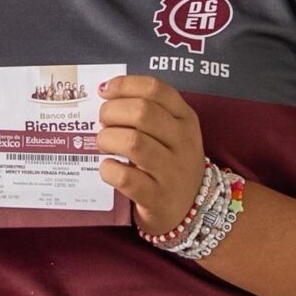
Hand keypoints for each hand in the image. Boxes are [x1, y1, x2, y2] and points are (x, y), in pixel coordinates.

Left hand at [94, 75, 207, 235]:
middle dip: (111, 112)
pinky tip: (107, 168)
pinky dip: (109, 170)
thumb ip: (147, 111)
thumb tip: (105, 92)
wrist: (192, 210)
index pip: (155, 89)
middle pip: (141, 112)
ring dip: (107, 140)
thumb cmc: (171, 162)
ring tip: (104, 144)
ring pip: (133, 143)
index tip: (104, 91)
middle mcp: (183, 142)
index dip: (124, 85)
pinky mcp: (157, 198)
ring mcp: (172, 171)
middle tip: (103, 123)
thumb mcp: (172, 133)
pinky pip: (126, 178)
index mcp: (185, 118)